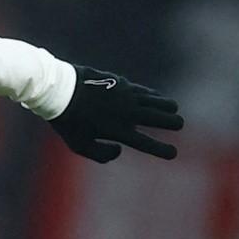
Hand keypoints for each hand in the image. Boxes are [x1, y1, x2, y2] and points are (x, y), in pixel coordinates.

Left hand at [49, 65, 183, 162]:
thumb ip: (101, 154)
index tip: (173, 153)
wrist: (60, 91)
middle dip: (172, 122)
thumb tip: (121, 150)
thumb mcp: (79, 146)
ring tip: (174, 109)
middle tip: (178, 124)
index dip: (162, 149)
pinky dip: (152, 95)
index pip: (146, 143)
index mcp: (117, 131)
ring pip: (154, 101)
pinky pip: (143, 91)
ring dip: (166, 106)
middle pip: (158, 118)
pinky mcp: (121, 84)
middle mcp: (126, 113)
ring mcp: (126, 96)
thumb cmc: (68, 122)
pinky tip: (157, 97)